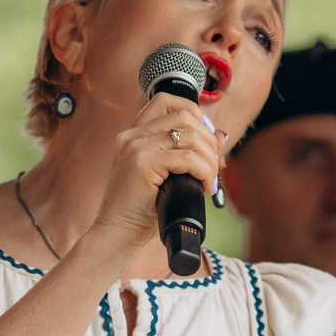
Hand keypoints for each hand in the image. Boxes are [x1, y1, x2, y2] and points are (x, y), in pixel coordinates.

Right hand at [87, 92, 225, 252]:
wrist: (115, 233)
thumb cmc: (139, 209)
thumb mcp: (166, 175)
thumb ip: (186, 153)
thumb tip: (219, 137)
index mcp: (133, 135)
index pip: (166, 102)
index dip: (194, 114)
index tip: (206, 140)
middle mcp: (131, 136)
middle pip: (185, 116)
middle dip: (209, 140)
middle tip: (214, 165)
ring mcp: (135, 148)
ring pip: (190, 135)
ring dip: (210, 158)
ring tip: (210, 179)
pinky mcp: (141, 164)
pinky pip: (187, 158)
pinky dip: (204, 171)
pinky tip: (204, 186)